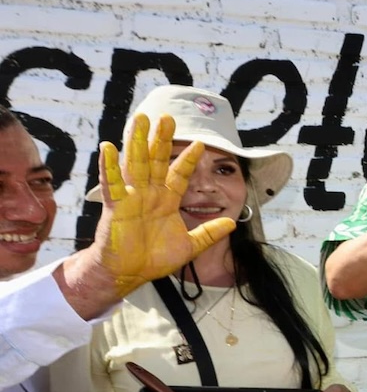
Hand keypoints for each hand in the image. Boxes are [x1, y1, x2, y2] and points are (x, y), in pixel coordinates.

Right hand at [94, 113, 236, 296]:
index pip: (180, 174)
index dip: (189, 159)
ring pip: (136, 164)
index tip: (202, 143)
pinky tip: (107, 147)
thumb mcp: (191, 246)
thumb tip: (233, 223)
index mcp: (167, 201)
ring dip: (137, 142)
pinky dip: (109, 166)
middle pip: (157, 161)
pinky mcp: (116, 206)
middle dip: (162, 139)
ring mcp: (132, 197)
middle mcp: (150, 194)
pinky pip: (112, 183)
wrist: (130, 273)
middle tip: (168, 117)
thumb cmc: (154, 259)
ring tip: (140, 119)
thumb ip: (210, 233)